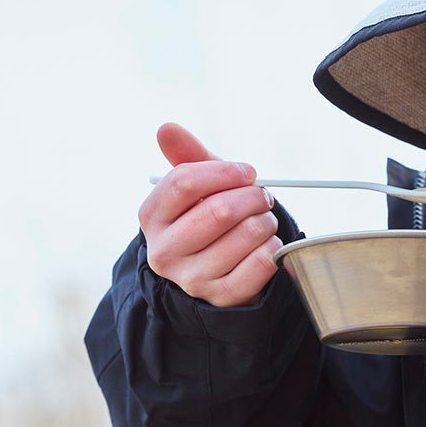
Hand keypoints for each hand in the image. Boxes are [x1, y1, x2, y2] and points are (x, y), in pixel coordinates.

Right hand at [138, 123, 281, 307]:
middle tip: (262, 196)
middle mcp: (164, 252)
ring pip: (247, 234)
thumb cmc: (207, 217)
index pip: (184, 182)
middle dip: (252, 196)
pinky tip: (265, 244)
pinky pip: (262, 261)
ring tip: (262, 220)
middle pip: (219, 210)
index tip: (247, 172)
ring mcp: (191, 279)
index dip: (224, 171)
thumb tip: (166, 128)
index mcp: (151, 217)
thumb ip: (186, 155)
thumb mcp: (198, 186)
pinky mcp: (220, 298)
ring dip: (266, 221)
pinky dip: (274, 246)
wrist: (216, 270)